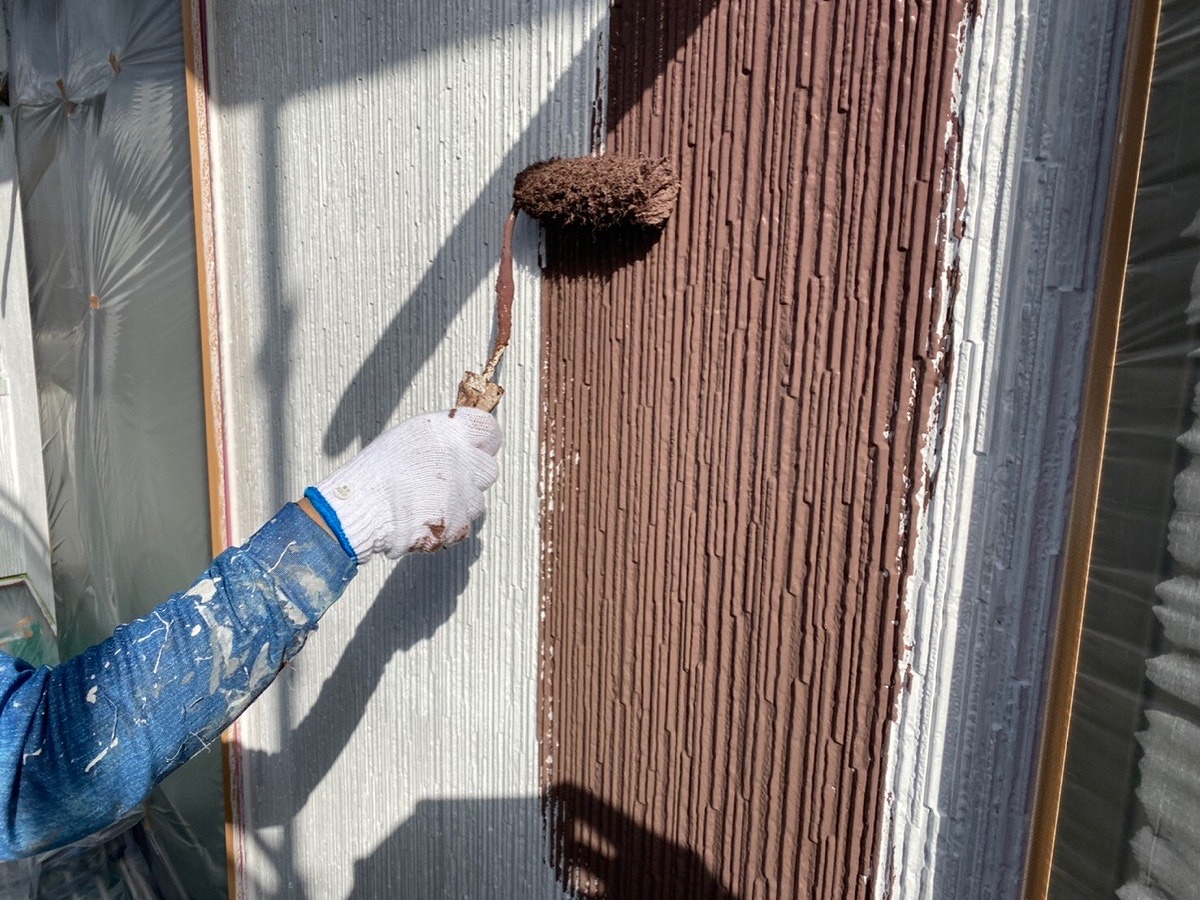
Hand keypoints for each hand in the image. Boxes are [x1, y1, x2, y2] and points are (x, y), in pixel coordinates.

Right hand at [310, 408, 501, 562]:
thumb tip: (462, 442)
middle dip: (472, 475)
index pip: (489, 430)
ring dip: (458, 502)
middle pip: (488, 469)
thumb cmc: (377, 470)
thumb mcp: (411, 436)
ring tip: (426, 500)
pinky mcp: (458, 524)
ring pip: (476, 501)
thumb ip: (444, 437)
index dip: (482, 441)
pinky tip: (423, 517)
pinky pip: (462, 526)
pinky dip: (447, 526)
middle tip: (445, 479)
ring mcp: (463, 494)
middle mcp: (463, 459)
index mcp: (451, 431)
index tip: (476, 447)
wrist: (361, 506)